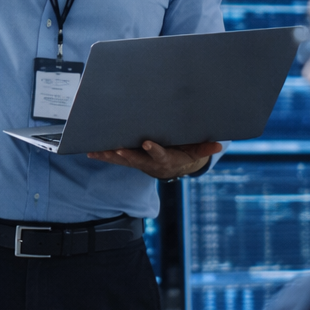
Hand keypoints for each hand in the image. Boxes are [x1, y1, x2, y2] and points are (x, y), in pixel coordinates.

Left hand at [87, 139, 221, 179]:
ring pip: (122, 160)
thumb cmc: (183, 154)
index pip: (160, 155)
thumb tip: (219, 144)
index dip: (154, 150)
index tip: (147, 143)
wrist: (172, 167)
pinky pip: (115, 159)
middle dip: (126, 154)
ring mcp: (138, 162)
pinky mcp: (129, 160)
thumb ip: (204, 148)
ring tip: (96, 151)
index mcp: (165, 159)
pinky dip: (103, 155)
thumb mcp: (195, 152)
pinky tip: (90, 152)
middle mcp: (149, 163)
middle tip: (117, 148)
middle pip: (136, 159)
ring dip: (110, 156)